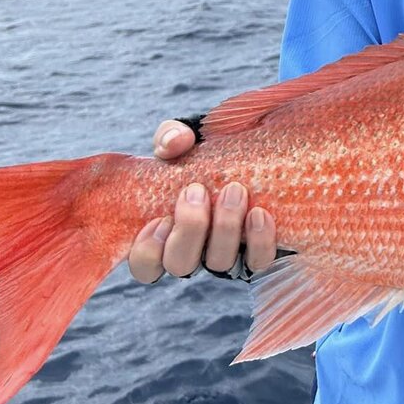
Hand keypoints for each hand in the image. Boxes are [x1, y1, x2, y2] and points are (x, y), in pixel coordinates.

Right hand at [127, 119, 278, 282]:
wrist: (254, 156)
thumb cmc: (205, 154)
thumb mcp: (182, 141)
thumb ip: (170, 137)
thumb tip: (175, 142)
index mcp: (165, 234)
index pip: (144, 266)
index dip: (148, 251)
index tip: (160, 219)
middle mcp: (193, 252)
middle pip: (180, 264)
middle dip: (189, 228)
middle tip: (198, 191)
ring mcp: (225, 255)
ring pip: (219, 263)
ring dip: (225, 228)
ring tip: (235, 190)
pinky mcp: (257, 252)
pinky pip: (257, 261)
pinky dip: (258, 241)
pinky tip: (259, 213)